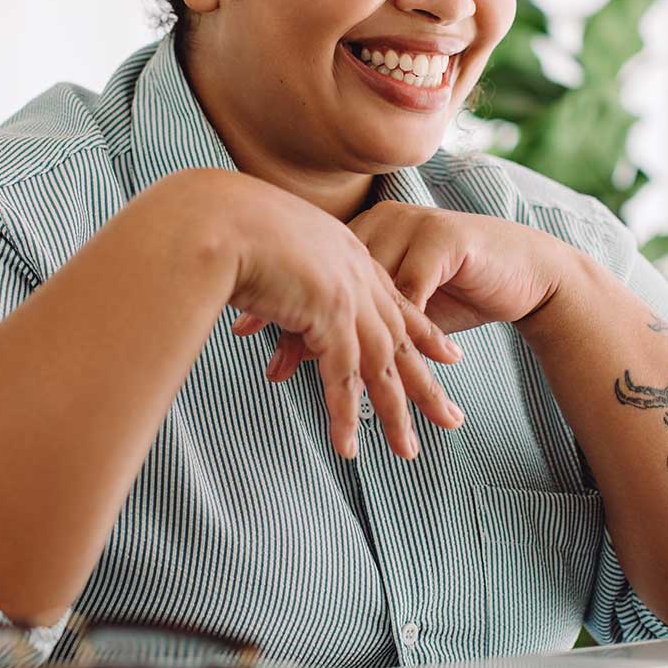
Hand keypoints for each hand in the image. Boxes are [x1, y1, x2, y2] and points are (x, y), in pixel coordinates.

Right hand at [194, 171, 465, 459]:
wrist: (217, 215)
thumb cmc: (225, 224)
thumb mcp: (268, 243)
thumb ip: (282, 268)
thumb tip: (271, 288)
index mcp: (347, 252)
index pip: (394, 299)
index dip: (422, 331)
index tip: (447, 354)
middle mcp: (356, 273)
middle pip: (401, 338)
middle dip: (425, 382)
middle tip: (450, 418)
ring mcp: (346, 295)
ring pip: (381, 365)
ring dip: (395, 412)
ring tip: (407, 451)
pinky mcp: (329, 316)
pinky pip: (342, 376)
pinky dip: (345, 415)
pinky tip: (349, 446)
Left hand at [249, 199, 579, 377]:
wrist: (524, 269)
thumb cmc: (458, 287)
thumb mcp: (398, 303)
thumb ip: (353, 316)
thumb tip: (295, 346)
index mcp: (365, 231)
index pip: (312, 267)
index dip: (278, 299)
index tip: (243, 328)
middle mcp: (384, 224)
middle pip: (332, 277)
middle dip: (300, 323)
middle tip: (270, 362)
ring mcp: (414, 228)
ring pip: (368, 289)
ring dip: (346, 337)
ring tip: (319, 373)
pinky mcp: (445, 242)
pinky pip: (412, 291)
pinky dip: (394, 329)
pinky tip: (379, 357)